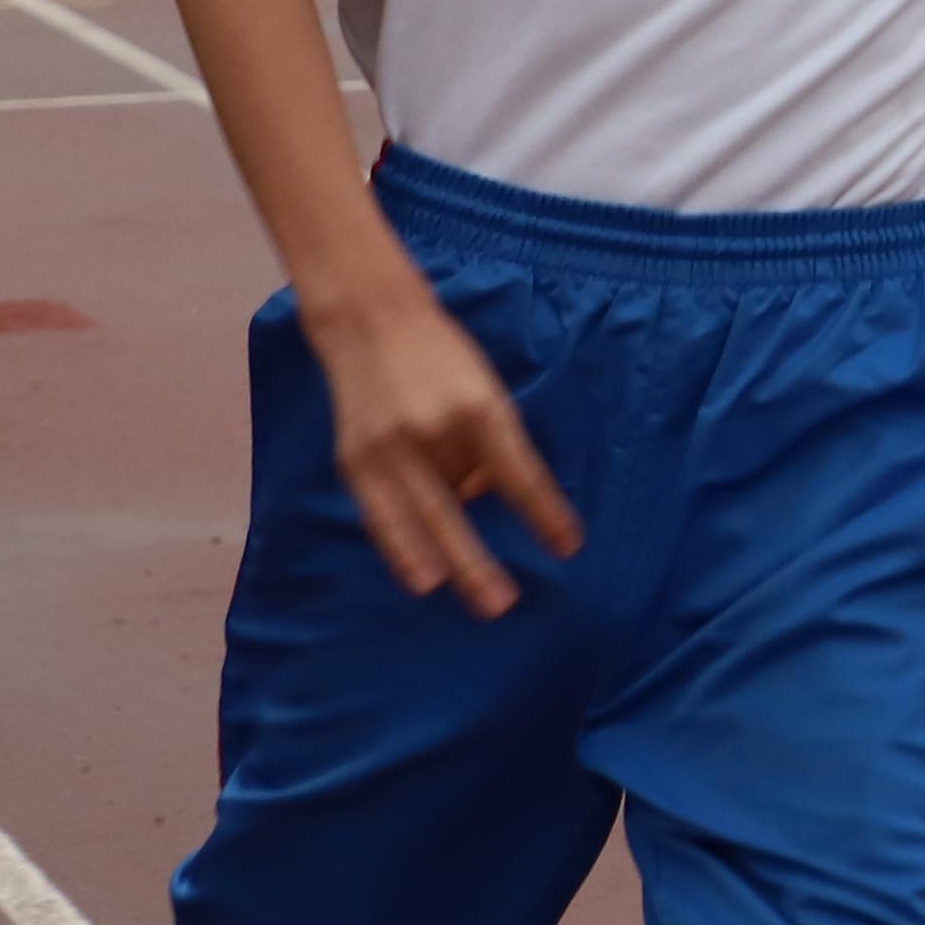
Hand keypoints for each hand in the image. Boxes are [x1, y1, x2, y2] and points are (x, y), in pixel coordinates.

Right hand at [302, 273, 577, 616]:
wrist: (371, 320)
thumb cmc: (443, 357)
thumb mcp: (484, 390)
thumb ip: (490, 446)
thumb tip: (483, 498)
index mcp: (477, 408)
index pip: (518, 473)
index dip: (543, 513)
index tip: (569, 547)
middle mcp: (432, 431)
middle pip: (459, 508)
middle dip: (481, 560)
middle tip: (506, 604)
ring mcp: (388, 447)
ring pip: (420, 519)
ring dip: (446, 564)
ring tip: (474, 602)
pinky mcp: (355, 459)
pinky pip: (382, 515)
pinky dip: (401, 549)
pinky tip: (419, 578)